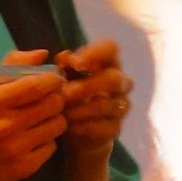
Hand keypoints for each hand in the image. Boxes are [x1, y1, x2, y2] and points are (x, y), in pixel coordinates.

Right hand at [0, 49, 65, 180]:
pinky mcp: (25, 167)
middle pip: (53, 104)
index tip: (54, 80)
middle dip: (56, 98)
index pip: (37, 85)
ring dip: (54, 119)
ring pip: (58, 125)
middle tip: (48, 100)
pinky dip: (47, 140)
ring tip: (40, 120)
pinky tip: (32, 139)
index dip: (53, 80)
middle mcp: (7, 126)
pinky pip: (52, 146)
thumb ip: (12, 66)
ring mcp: (17, 149)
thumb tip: (44, 54)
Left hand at [55, 41, 132, 156]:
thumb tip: (64, 57)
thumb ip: (63, 66)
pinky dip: (82, 126)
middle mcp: (121, 83)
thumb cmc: (71, 96)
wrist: (77, 132)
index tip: (75, 63)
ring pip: (105, 105)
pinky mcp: (116, 129)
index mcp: (108, 63)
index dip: (95, 53)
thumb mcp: (64, 78)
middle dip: (87, 86)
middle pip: (114, 79)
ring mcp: (121, 107)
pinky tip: (67, 126)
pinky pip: (102, 127)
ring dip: (79, 109)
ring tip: (60, 112)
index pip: (111, 48)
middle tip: (65, 94)